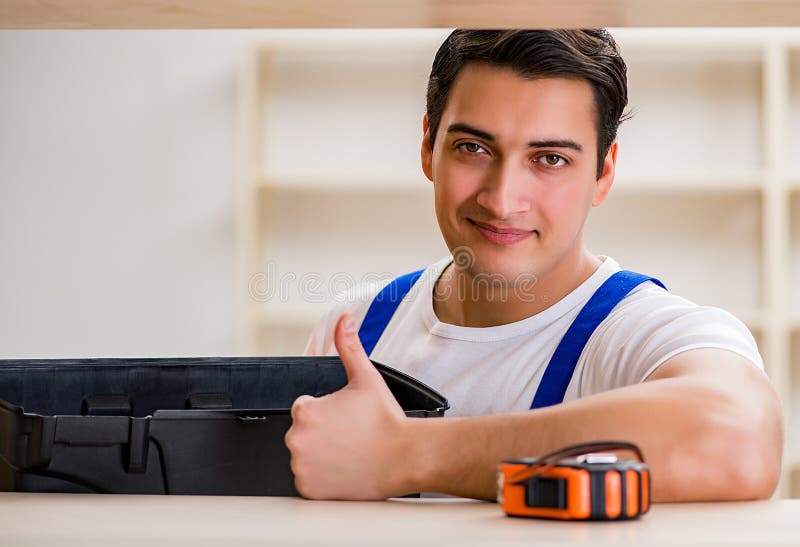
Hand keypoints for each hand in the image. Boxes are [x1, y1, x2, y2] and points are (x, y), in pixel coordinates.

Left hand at [285, 313, 411, 499]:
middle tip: (349, 435)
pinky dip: (321, 478)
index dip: (327, 412)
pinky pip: (308, 481)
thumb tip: (343, 320)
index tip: (345, 419)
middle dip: (321, 433)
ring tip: (349, 452)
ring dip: (320, 455)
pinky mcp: (309, 489)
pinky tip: (344, 469)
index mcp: (305, 411)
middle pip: (302, 433)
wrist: (404, 457)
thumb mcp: (366, 378)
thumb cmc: (385, 420)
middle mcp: (297, 439)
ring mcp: (302, 467)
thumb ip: (348, 346)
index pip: (304, 409)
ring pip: (304, 456)